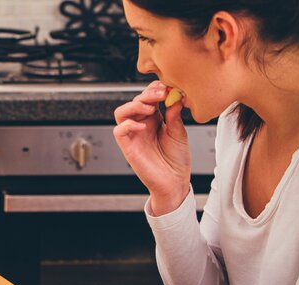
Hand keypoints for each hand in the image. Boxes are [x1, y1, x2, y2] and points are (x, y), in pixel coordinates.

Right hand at [113, 80, 190, 214]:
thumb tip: (175, 96)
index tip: (168, 87)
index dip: (155, 89)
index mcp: (155, 119)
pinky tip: (143, 126)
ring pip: (121, 112)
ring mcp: (133, 135)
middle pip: (135, 101)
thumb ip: (174, 115)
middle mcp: (142, 124)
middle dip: (147, 94)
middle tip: (161, 93)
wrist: (175, 182)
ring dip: (134, 105)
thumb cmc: (177, 160)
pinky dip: (128, 124)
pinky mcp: (127, 146)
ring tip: (150, 108)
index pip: (148, 97)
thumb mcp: (179, 133)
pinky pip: (119, 130)